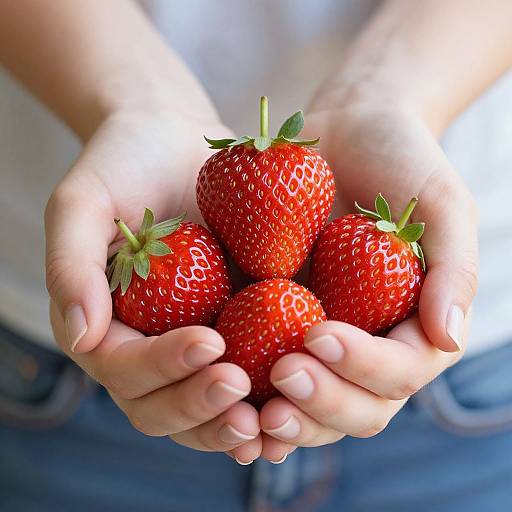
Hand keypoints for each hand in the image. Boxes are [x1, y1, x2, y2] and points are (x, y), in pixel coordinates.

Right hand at [45, 107, 261, 461]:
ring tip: (272, 420)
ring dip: (233, 423)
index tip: (209, 342)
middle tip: (240, 392)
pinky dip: (266, 400)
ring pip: (204, 409)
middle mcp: (148, 345)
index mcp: (107, 325)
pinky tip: (299, 397)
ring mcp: (191, 342)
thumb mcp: (84, 203)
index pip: (125, 368)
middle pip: (161, 406)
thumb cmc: (125, 165)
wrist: (176, 143)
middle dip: (198, 407)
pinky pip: (248, 376)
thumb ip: (71, 264)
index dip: (163, 366)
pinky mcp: (233, 329)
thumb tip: (81, 336)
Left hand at [260, 91, 477, 449]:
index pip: (398, 372)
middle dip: (322, 403)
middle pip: (357, 407)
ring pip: (310, 405)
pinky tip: (217, 385)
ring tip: (249, 410)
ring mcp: (320, 338)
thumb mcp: (439, 206)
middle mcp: (368, 345)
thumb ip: (453, 270)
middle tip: (283, 376)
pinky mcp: (277, 322)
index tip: (320, 333)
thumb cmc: (401, 163)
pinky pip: (262, 367)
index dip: (363, 367)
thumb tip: (449, 338)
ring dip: (285, 417)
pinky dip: (246, 393)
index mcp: (411, 328)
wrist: (346, 133)